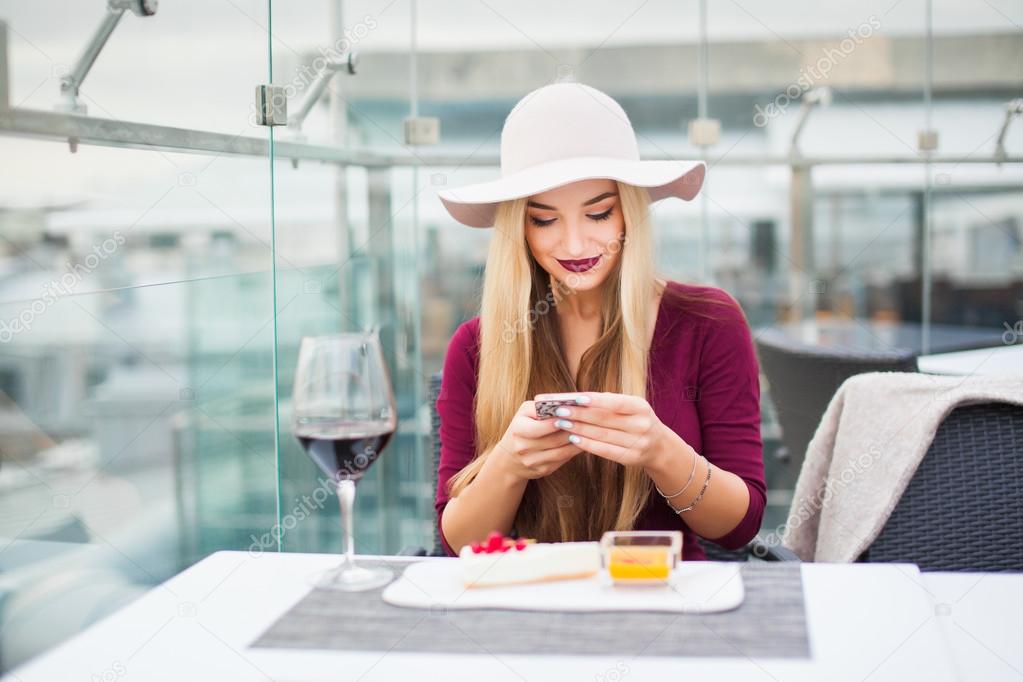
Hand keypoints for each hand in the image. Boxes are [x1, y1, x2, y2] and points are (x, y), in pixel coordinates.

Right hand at [493, 400, 583, 480]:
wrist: (510, 459)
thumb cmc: (523, 427)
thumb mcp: (525, 413)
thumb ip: (541, 406)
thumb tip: (564, 404)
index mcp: (518, 429)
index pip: (539, 427)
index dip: (556, 421)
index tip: (570, 414)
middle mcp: (523, 448)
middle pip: (554, 440)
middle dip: (571, 430)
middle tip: (586, 422)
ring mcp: (533, 461)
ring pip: (562, 452)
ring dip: (577, 442)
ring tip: (587, 431)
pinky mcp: (543, 470)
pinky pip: (563, 460)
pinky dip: (574, 451)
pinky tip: (582, 442)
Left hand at [534, 391, 671, 466]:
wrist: (659, 446)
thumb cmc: (637, 420)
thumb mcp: (631, 407)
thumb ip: (610, 401)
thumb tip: (580, 398)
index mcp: (641, 407)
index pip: (616, 403)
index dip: (595, 401)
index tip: (575, 398)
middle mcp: (641, 425)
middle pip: (605, 419)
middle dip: (580, 414)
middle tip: (559, 411)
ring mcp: (638, 443)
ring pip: (602, 435)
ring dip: (579, 429)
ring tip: (562, 423)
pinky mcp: (631, 458)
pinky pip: (605, 451)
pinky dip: (587, 444)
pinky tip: (573, 439)